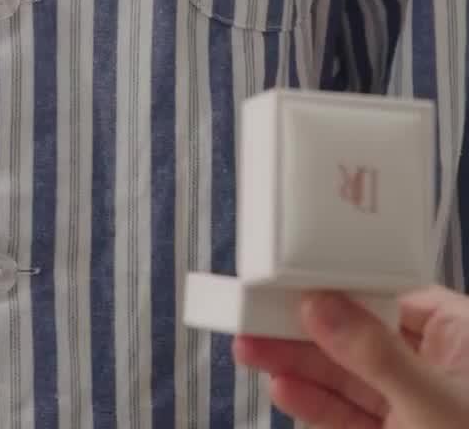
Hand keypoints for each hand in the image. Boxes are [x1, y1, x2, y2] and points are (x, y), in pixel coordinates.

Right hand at [233, 287, 468, 427]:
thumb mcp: (433, 402)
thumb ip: (374, 353)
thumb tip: (321, 304)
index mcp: (459, 331)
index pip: (387, 293)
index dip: (335, 285)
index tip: (286, 281)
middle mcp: (438, 364)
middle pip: (359, 334)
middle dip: (304, 329)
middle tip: (250, 317)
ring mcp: (418, 407)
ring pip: (351, 378)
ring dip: (300, 366)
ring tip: (249, 350)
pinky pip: (353, 417)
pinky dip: (318, 406)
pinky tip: (284, 389)